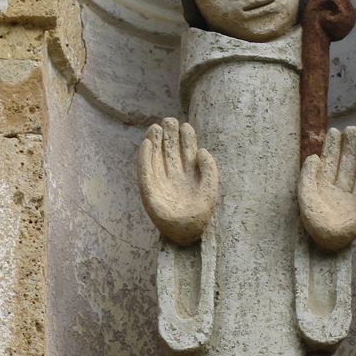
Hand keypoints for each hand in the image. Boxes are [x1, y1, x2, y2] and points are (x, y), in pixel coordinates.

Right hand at [138, 117, 217, 245]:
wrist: (188, 236)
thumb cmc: (201, 216)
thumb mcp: (210, 190)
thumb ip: (209, 170)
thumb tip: (202, 150)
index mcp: (190, 176)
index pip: (186, 153)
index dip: (186, 139)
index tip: (187, 125)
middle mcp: (174, 177)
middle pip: (170, 152)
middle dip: (169, 136)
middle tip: (168, 120)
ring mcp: (161, 183)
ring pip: (157, 158)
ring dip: (156, 143)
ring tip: (155, 127)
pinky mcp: (149, 192)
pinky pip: (146, 171)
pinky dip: (145, 158)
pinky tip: (148, 144)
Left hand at [298, 127, 355, 251]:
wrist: (325, 244)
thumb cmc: (314, 223)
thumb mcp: (305, 196)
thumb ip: (307, 176)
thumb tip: (314, 157)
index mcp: (325, 188)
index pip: (331, 163)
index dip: (333, 147)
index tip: (335, 130)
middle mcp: (340, 191)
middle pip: (348, 164)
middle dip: (350, 147)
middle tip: (353, 129)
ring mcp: (354, 198)